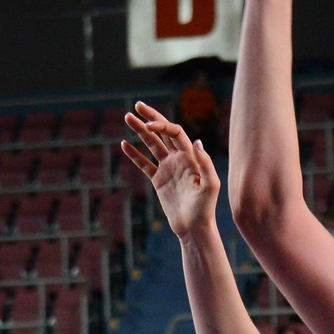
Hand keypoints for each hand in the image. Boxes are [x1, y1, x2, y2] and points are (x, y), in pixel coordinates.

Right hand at [121, 103, 221, 237]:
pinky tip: (124, 144)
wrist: (193, 228)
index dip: (162, 126)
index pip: (174, 132)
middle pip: (162, 132)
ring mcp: (167, 168)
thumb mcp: (210, 185)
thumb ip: (204, 163)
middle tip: (137, 105)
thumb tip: (196, 141)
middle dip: (151, 118)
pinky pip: (144, 164)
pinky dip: (134, 154)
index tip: (148, 126)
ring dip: (140, 131)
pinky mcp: (158, 180)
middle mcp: (179, 158)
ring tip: (128, 118)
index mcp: (190, 156)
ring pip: (151, 144)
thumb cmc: (205, 208)